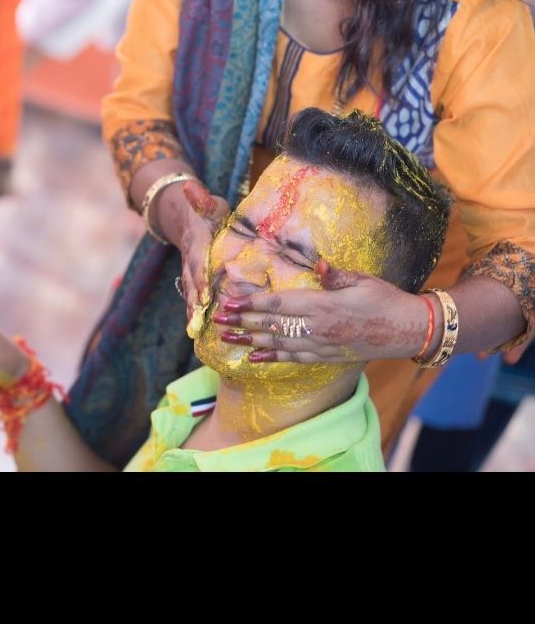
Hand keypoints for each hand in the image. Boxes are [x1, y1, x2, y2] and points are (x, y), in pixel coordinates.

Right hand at [176, 181, 229, 317]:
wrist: (184, 218)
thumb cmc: (206, 211)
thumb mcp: (208, 203)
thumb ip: (201, 198)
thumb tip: (190, 187)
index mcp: (197, 241)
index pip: (199, 261)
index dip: (202, 277)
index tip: (207, 294)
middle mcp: (190, 259)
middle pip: (193, 282)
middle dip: (196, 302)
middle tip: (199, 321)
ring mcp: (188, 271)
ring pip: (191, 292)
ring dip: (193, 311)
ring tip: (196, 331)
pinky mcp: (191, 279)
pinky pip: (193, 296)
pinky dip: (195, 312)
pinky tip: (199, 330)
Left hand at [212, 260, 429, 363]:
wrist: (408, 330)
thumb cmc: (386, 300)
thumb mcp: (362, 280)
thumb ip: (335, 275)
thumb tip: (317, 265)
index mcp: (324, 306)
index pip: (279, 305)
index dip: (251, 304)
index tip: (229, 302)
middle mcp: (318, 329)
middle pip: (272, 326)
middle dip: (242, 322)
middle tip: (216, 320)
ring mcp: (321, 346)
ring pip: (278, 344)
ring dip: (250, 341)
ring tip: (226, 338)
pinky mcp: (327, 357)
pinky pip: (294, 359)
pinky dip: (273, 358)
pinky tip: (255, 357)